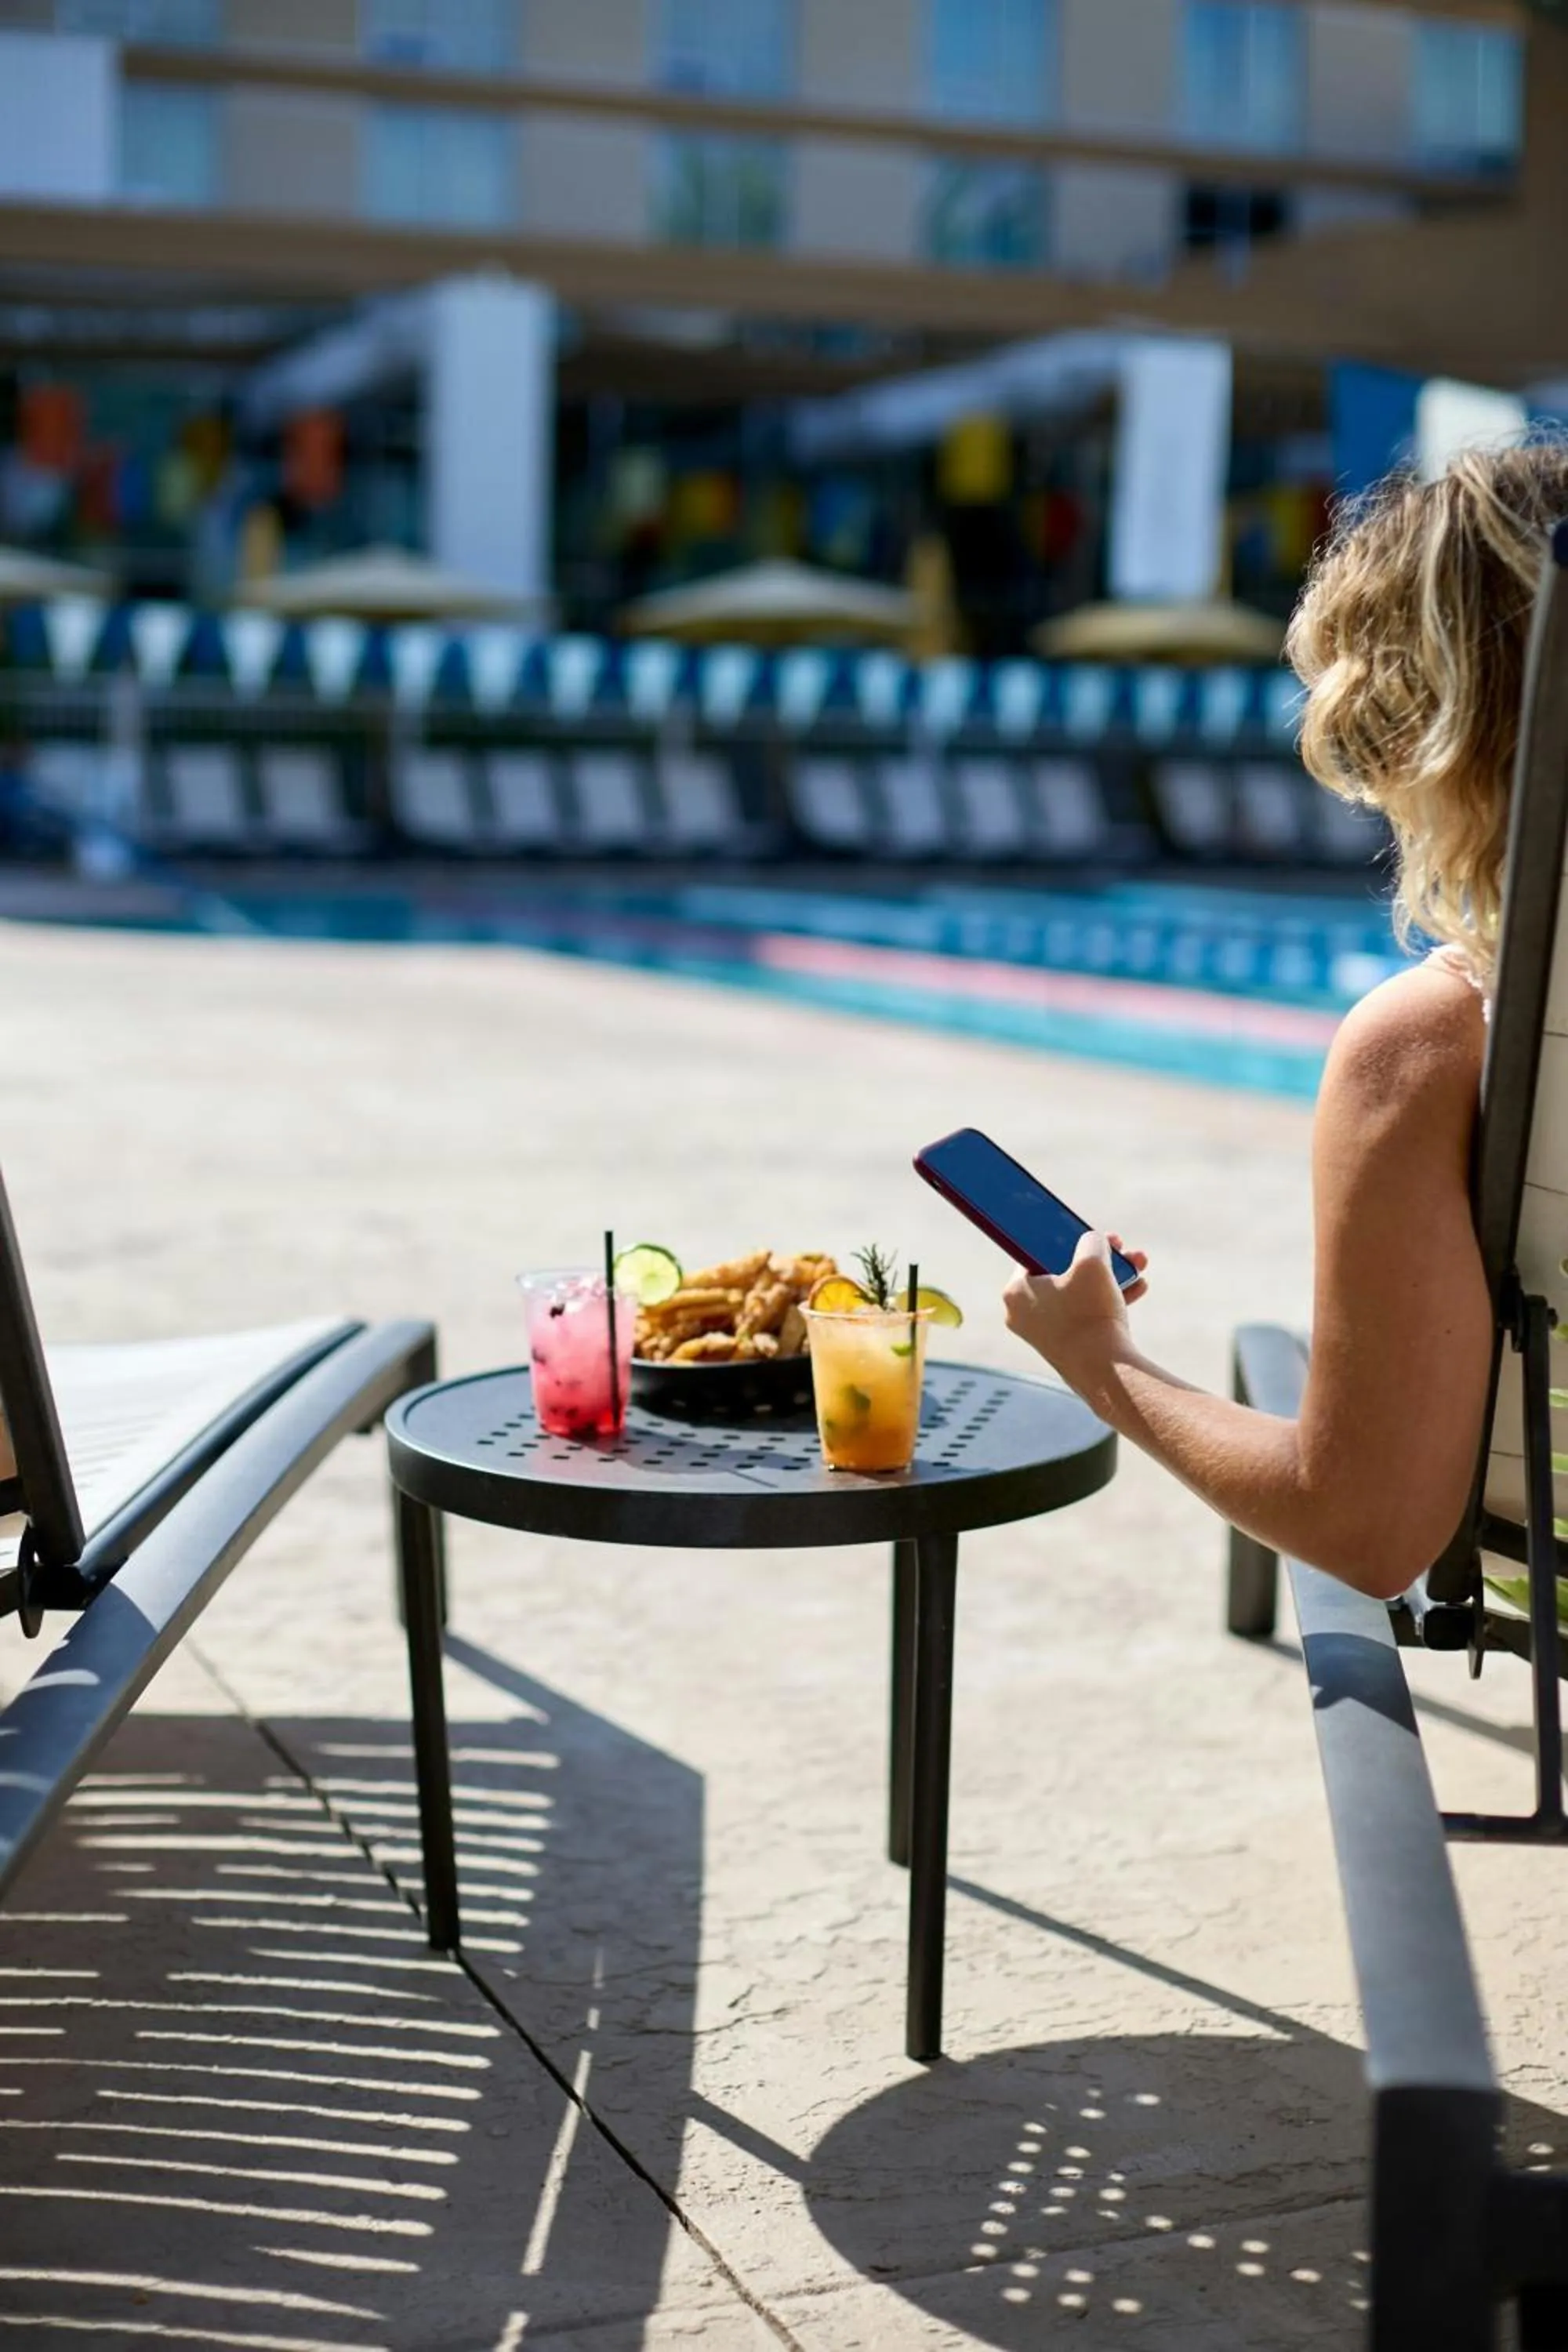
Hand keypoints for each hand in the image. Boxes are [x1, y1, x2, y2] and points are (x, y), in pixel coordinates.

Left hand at [1001, 1231, 1147, 1400]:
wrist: (1106, 1371)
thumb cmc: (1091, 1313)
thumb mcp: (1093, 1261)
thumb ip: (1091, 1241)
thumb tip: (1093, 1242)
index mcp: (1015, 1291)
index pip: (1035, 1254)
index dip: (1065, 1240)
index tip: (1086, 1235)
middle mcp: (1024, 1315)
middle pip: (1063, 1273)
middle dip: (1098, 1259)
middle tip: (1120, 1247)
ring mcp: (1047, 1334)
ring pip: (1081, 1293)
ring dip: (1111, 1277)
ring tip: (1138, 1265)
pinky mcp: (1070, 1348)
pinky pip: (1089, 1315)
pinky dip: (1111, 1300)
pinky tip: (1139, 1288)